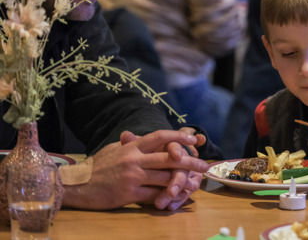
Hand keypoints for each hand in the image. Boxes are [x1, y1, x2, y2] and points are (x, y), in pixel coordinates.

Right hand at [62, 130, 208, 209]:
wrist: (77, 185)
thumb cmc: (97, 166)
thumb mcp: (114, 149)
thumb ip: (130, 144)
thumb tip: (137, 136)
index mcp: (132, 147)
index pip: (160, 136)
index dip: (178, 136)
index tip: (193, 138)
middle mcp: (134, 159)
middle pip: (169, 158)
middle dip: (190, 161)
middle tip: (205, 165)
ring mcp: (132, 177)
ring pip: (165, 178)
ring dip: (183, 182)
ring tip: (196, 184)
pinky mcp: (129, 194)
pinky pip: (154, 196)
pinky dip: (167, 197)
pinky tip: (177, 198)